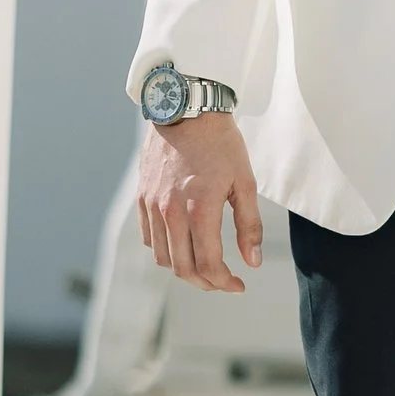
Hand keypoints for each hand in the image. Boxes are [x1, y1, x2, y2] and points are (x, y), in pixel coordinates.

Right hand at [138, 108, 263, 292]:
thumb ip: (249, 225)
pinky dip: (166, 250)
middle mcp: (170, 212)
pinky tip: (183, 245)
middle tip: (223, 282)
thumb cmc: (220, 143)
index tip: (238, 285)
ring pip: (163, 258)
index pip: (208, 265)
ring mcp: (152, 206)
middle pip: (183, 269)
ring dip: (185, 269)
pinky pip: (150, 238)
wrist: (185, 110)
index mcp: (199, 210)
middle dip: (206, 283)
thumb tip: (252, 262)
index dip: (224, 283)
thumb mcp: (244, 181)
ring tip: (205, 266)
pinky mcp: (142, 198)